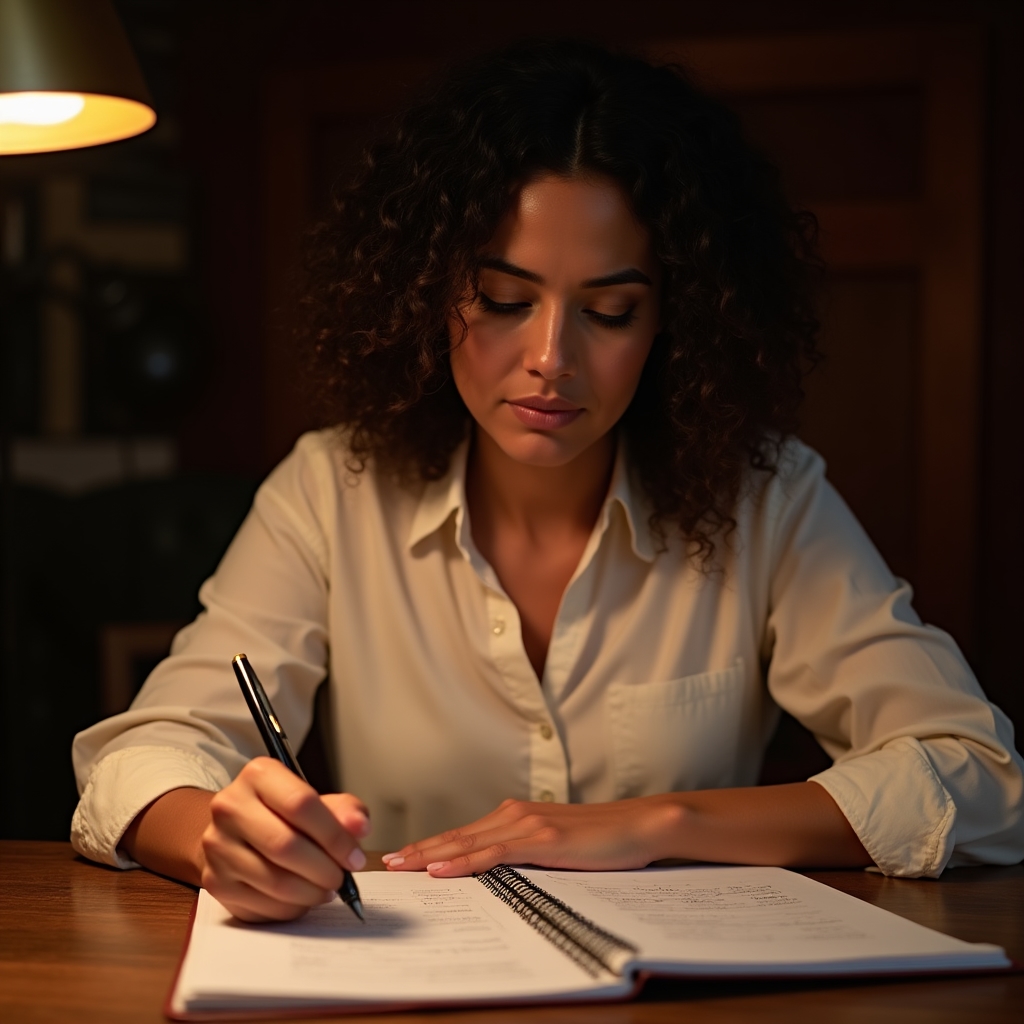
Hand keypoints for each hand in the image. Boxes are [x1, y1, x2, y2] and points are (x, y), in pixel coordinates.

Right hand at [200, 757, 369, 921]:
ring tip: (326, 889)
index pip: (301, 803)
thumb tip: (360, 826)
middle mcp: (230, 806)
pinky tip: (303, 898)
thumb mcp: (317, 801)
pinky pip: (262, 905)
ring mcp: (218, 846)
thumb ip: (345, 810)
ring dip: (311, 892)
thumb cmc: (283, 814)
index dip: (334, 835)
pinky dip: (292, 908)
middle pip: (285, 845)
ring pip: (275, 880)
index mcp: (259, 775)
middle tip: (342, 878)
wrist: (236, 830)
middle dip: (324, 869)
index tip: (354, 856)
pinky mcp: (215, 881)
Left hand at [382, 795, 682, 876]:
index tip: (401, 857)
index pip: (464, 834)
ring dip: (429, 855)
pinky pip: (493, 853)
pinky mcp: (542, 838)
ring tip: (399, 866)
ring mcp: (527, 824)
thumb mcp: (556, 846)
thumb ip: (526, 853)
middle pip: (456, 836)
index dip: (430, 846)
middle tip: (385, 862)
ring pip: (467, 842)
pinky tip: (441, 870)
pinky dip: (463, 861)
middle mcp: (515, 815)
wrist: (638, 824)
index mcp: (516, 816)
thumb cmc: (601, 839)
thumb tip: (499, 872)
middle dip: (418, 850)